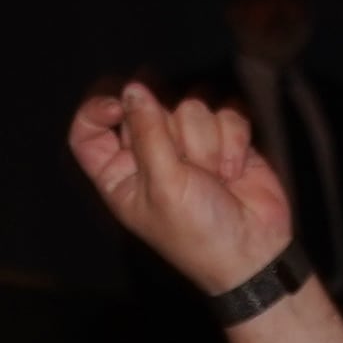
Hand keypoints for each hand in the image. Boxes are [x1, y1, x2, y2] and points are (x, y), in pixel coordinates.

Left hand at [68, 81, 293, 294]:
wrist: (254, 253)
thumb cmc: (198, 234)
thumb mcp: (163, 184)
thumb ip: (146, 131)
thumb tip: (134, 89)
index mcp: (120, 174)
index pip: (89, 132)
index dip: (99, 110)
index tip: (121, 105)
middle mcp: (149, 156)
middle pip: (147, 109)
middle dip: (174, 134)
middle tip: (187, 170)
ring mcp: (188, 146)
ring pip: (191, 107)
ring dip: (207, 144)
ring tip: (215, 179)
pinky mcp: (223, 140)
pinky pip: (225, 113)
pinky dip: (233, 141)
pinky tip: (234, 172)